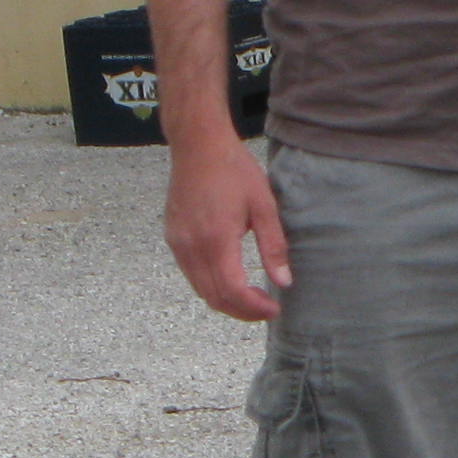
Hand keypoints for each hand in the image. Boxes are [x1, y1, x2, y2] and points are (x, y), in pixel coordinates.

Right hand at [164, 134, 289, 318]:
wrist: (198, 145)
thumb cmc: (234, 170)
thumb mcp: (263, 206)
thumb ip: (274, 246)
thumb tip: (284, 282)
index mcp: (217, 239)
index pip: (233, 291)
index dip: (254, 308)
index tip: (274, 309)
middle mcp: (192, 247)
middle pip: (214, 298)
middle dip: (242, 311)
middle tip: (266, 308)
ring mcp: (178, 244)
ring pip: (200, 290)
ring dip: (226, 301)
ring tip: (252, 296)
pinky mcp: (173, 238)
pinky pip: (191, 274)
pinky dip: (211, 285)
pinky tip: (231, 277)